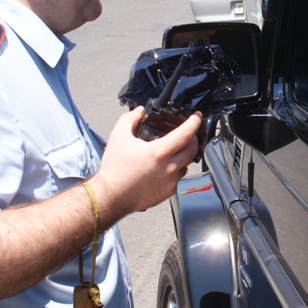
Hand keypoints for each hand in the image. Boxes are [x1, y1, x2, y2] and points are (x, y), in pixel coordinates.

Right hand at [93, 107, 201, 221]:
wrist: (110, 196)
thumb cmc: (114, 169)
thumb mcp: (119, 137)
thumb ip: (130, 119)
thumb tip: (139, 111)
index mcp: (159, 152)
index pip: (185, 134)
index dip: (194, 122)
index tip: (197, 116)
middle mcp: (169, 168)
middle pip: (193, 149)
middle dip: (193, 138)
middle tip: (187, 133)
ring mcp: (170, 182)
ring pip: (187, 164)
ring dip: (184, 155)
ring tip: (173, 151)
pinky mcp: (168, 193)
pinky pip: (178, 178)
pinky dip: (175, 170)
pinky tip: (163, 168)